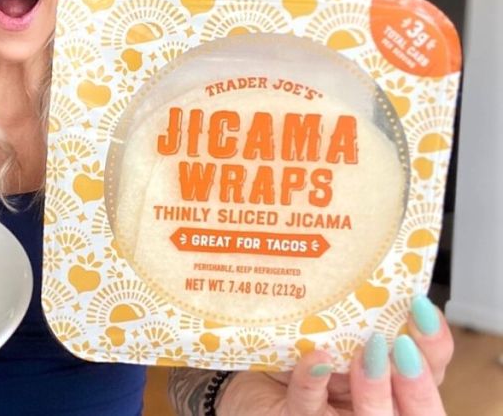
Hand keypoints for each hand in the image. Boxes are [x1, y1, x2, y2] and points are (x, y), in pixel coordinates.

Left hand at [218, 295, 452, 414]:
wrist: (242, 388)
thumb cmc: (292, 358)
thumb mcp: (326, 333)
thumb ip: (349, 318)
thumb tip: (363, 276)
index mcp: (389, 379)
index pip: (430, 367)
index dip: (435, 343)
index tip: (422, 308)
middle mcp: (375, 405)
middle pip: (420, 403)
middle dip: (419, 372)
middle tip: (405, 337)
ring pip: (376, 414)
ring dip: (375, 383)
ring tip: (368, 349)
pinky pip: (310, 406)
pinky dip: (314, 380)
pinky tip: (317, 360)